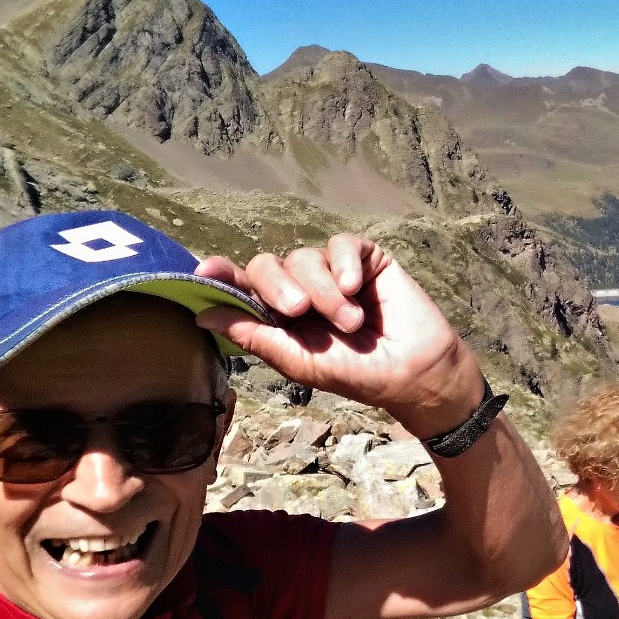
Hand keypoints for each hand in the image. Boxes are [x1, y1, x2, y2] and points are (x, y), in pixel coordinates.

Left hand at [195, 236, 480, 433]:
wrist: (415, 372)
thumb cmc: (358, 374)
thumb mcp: (302, 361)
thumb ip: (256, 336)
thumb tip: (203, 315)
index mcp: (280, 315)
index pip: (243, 286)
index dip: (222, 275)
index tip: (205, 270)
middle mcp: (302, 287)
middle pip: (268, 265)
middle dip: (278, 286)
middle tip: (298, 311)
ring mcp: (333, 271)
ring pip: (305, 256)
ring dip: (324, 291)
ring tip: (350, 322)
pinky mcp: (365, 258)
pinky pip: (341, 244)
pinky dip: (343, 264)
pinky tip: (356, 288)